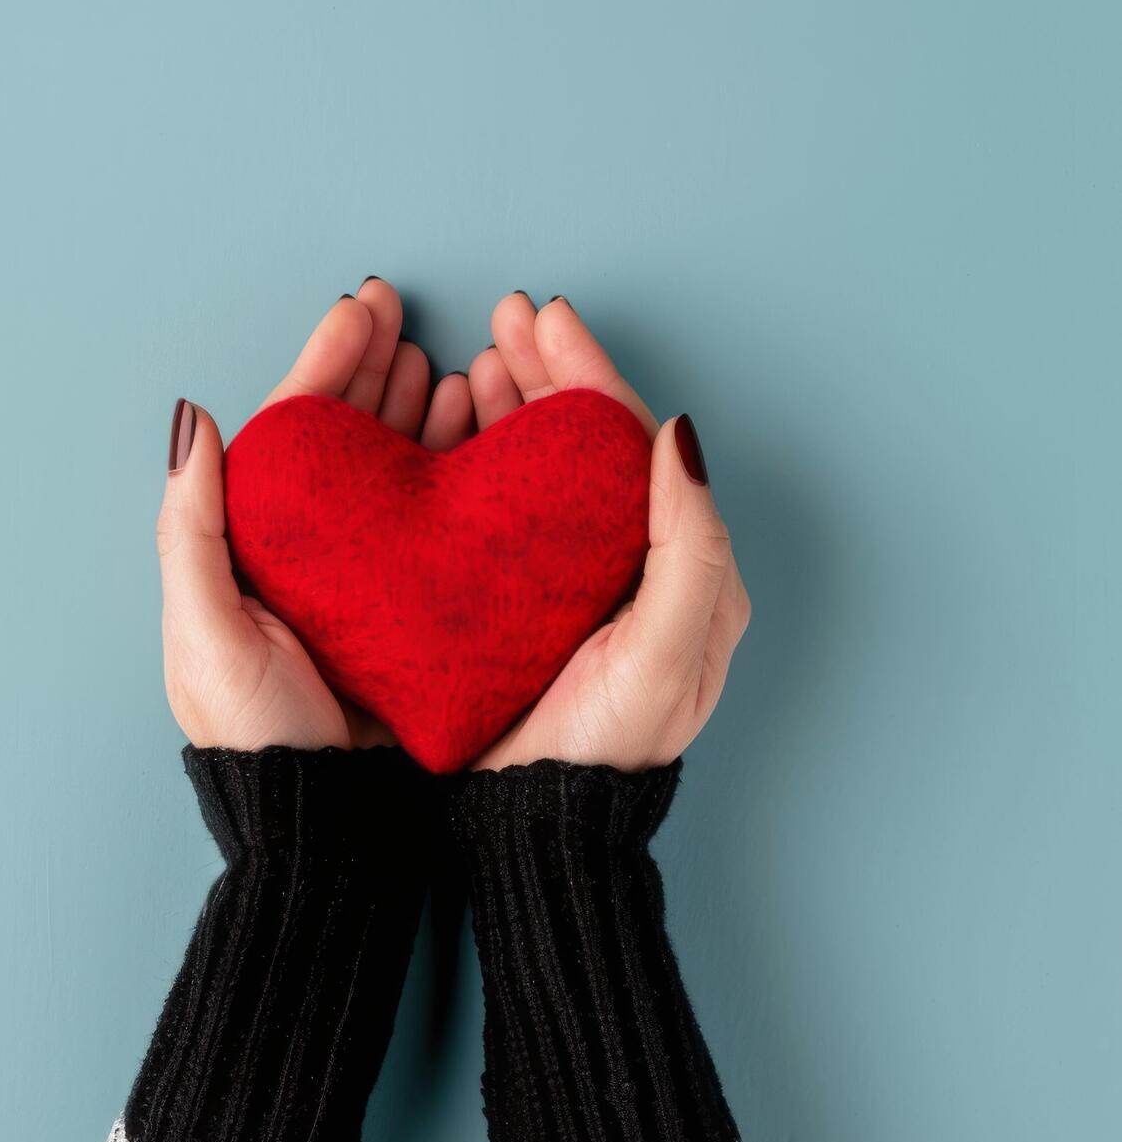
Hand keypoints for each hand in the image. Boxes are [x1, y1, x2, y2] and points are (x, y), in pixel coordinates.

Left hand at [156, 279, 476, 751]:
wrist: (327, 823)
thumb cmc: (257, 732)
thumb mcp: (207, 632)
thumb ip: (194, 527)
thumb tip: (192, 419)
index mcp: (253, 542)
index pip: (291, 429)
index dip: (325, 361)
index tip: (363, 307)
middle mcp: (309, 549)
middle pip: (343, 435)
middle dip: (372, 366)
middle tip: (404, 311)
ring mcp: (364, 574)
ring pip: (392, 466)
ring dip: (416, 407)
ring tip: (449, 362)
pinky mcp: (414, 603)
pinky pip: (434, 514)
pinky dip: (452, 466)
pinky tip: (475, 433)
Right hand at [466, 293, 750, 770]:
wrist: (542, 824)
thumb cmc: (611, 743)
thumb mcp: (667, 647)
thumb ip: (688, 542)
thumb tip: (679, 434)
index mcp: (678, 560)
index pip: (634, 441)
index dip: (592, 373)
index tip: (550, 319)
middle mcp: (629, 560)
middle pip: (587, 441)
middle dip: (550, 372)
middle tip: (507, 318)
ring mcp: (570, 577)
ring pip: (543, 466)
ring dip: (515, 405)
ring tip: (479, 358)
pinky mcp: (519, 599)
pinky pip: (501, 508)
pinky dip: (481, 457)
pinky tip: (455, 427)